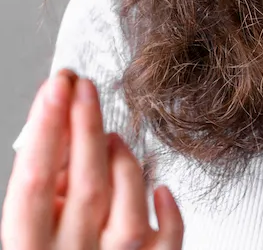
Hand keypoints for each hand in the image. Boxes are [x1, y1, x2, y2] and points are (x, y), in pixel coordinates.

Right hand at [1, 69, 183, 248]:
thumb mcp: (33, 223)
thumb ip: (46, 184)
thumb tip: (64, 126)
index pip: (35, 184)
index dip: (46, 129)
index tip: (57, 87)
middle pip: (87, 188)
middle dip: (86, 127)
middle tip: (85, 87)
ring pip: (130, 215)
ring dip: (124, 165)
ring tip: (113, 138)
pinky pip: (166, 245)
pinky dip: (170, 215)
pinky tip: (163, 190)